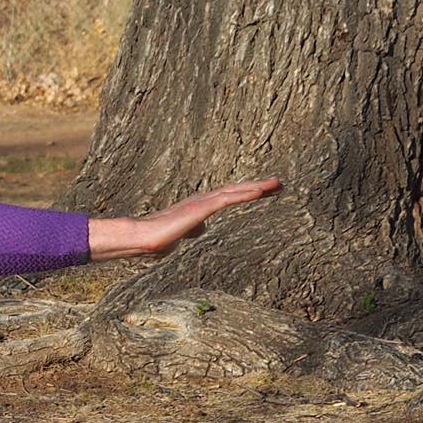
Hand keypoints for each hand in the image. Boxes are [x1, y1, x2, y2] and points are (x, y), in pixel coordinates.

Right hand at [88, 177, 282, 260]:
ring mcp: (201, 203)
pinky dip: (244, 194)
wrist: (142, 239)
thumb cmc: (156, 239)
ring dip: (257, 186)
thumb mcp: (181, 235)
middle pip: (235, 190)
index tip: (266, 191)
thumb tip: (202, 228)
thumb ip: (193, 229)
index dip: (247, 192)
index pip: (228, 197)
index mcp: (199, 206)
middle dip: (258, 186)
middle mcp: (202, 200)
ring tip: (277, 183)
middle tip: (280, 183)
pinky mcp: (200, 208)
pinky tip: (260, 192)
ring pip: (234, 191)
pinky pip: (227, 199)